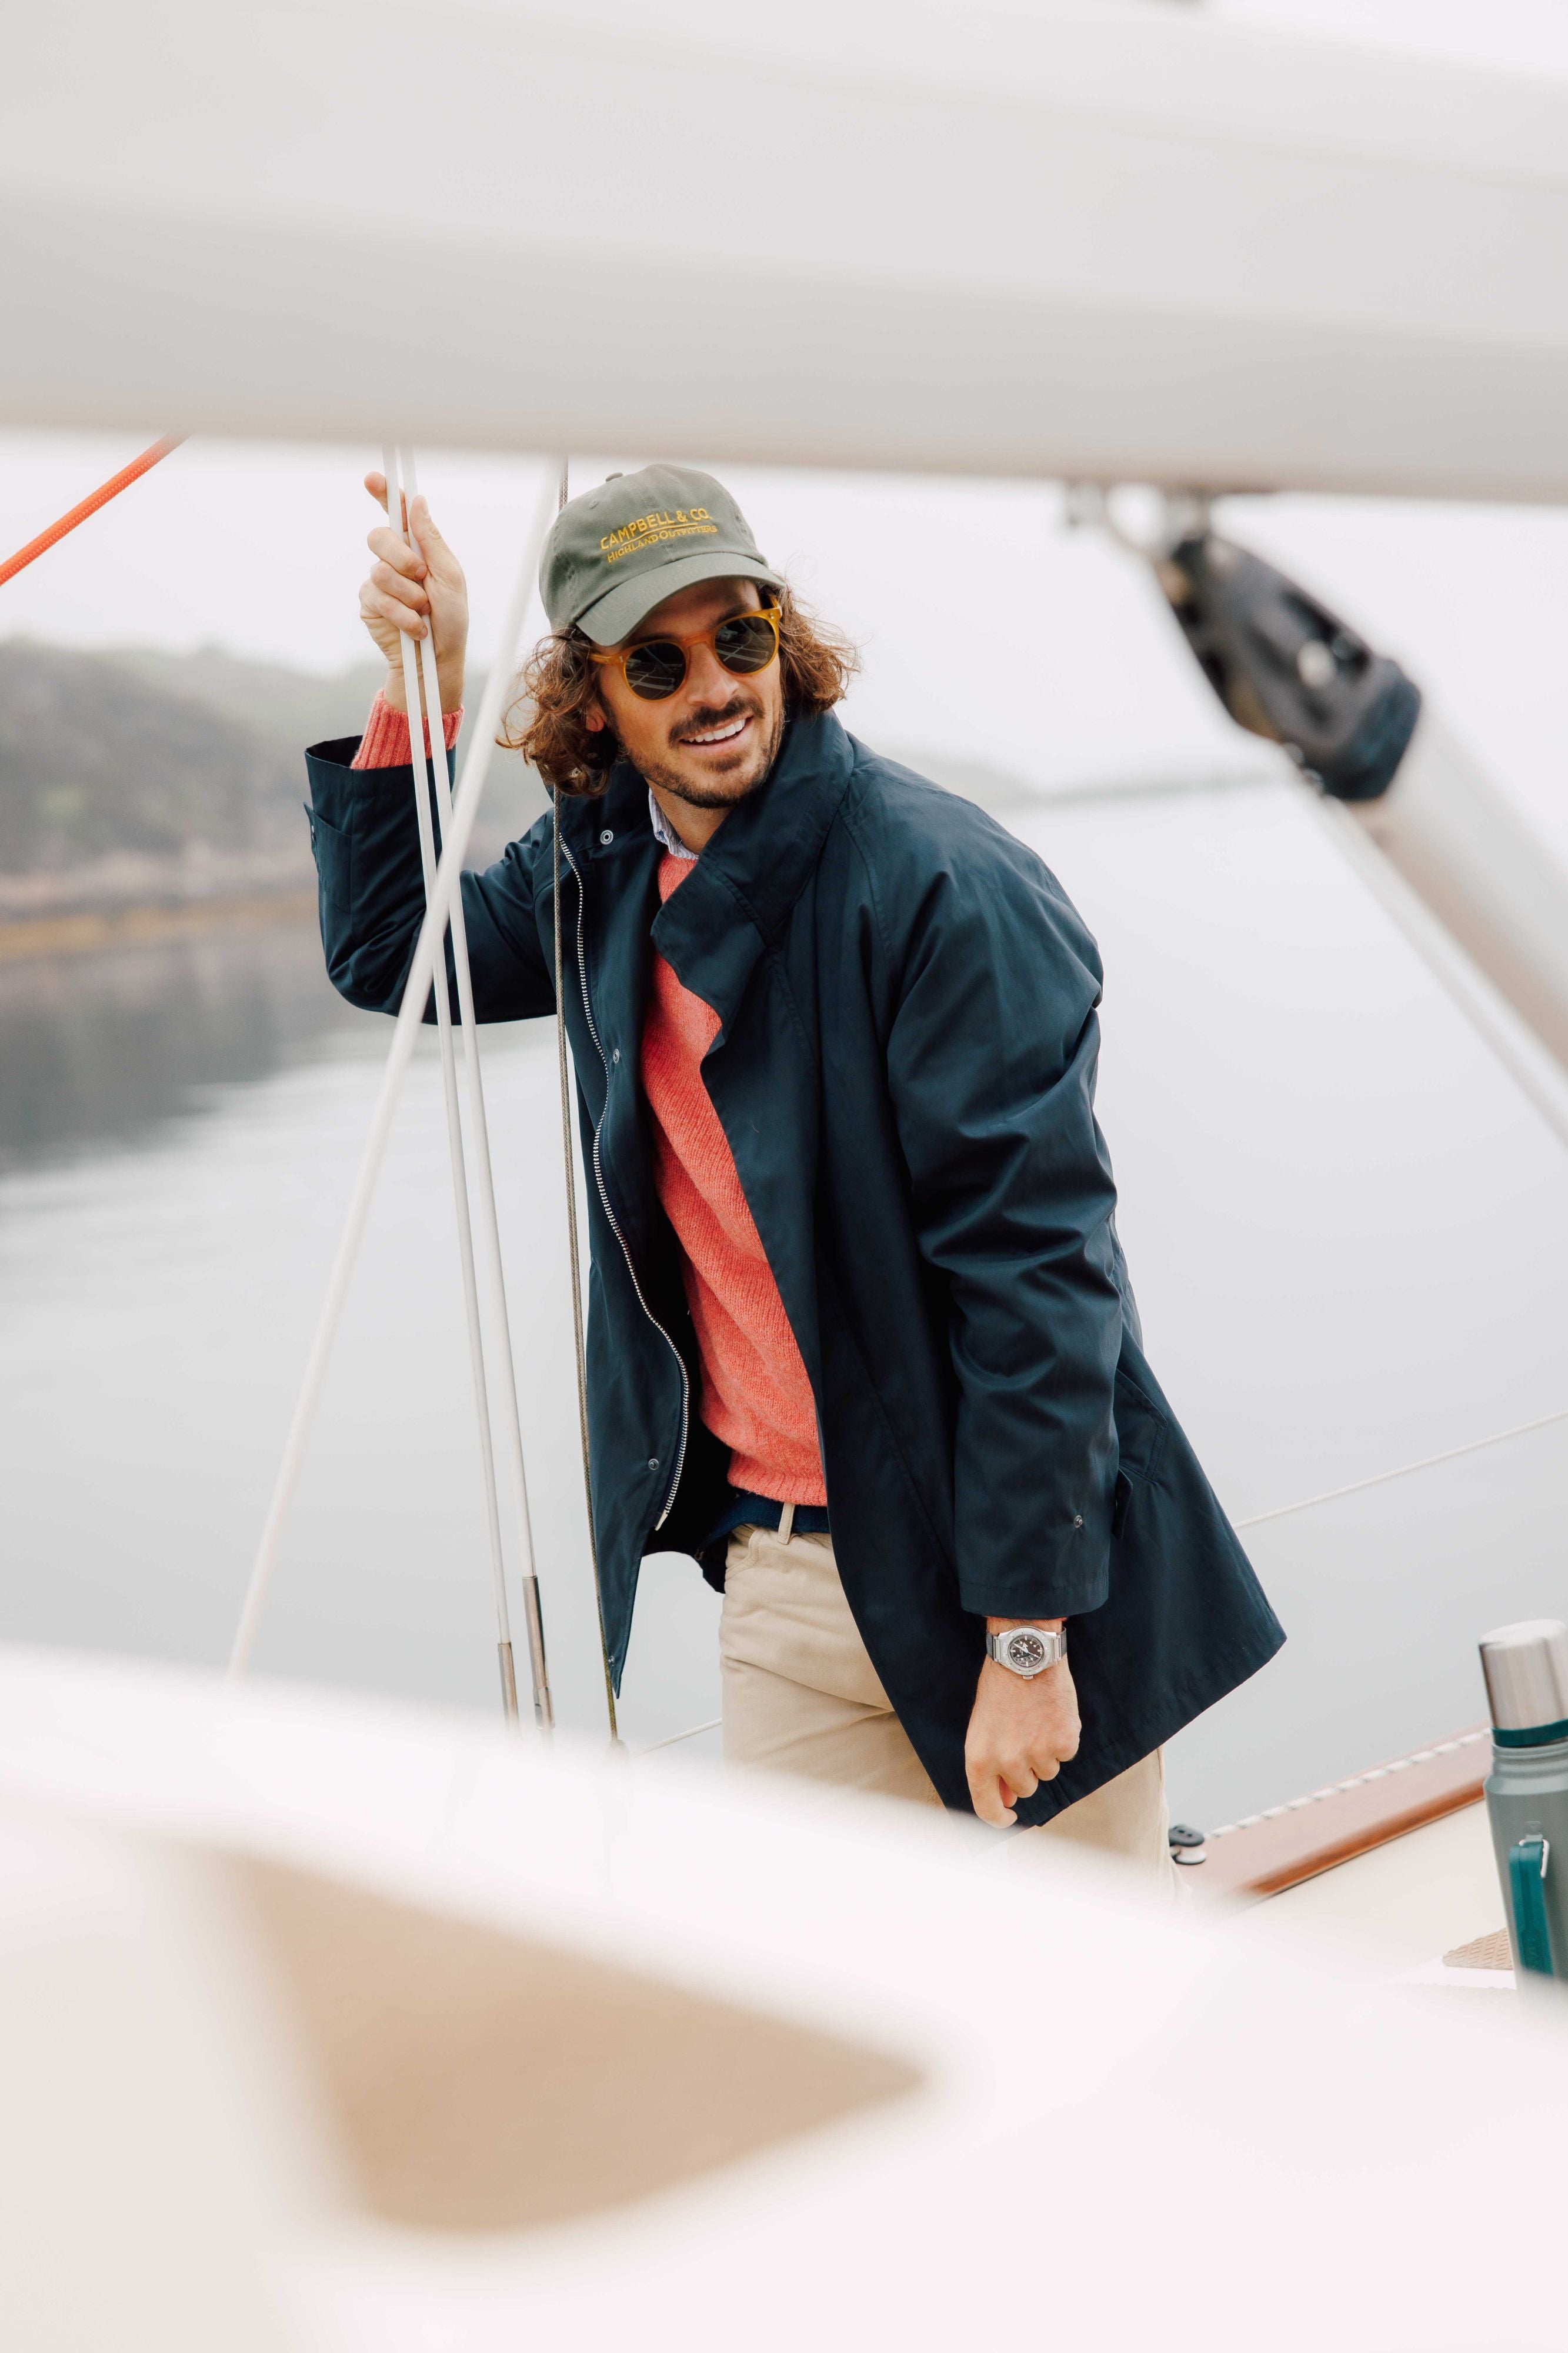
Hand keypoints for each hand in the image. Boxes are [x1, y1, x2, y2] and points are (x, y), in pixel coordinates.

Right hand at [358, 472, 468, 714]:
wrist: (438, 659)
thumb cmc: (451, 618)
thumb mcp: (450, 576)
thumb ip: (431, 540)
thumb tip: (418, 501)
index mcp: (418, 548)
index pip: (397, 514)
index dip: (384, 493)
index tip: (372, 478)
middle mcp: (395, 560)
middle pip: (380, 535)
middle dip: (401, 557)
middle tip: (421, 577)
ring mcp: (379, 581)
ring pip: (379, 569)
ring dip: (407, 593)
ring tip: (423, 610)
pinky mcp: (369, 603)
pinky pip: (376, 596)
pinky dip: (401, 613)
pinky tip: (413, 626)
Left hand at [965, 1620, 1079, 1826]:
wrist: (1025, 1655)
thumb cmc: (999, 1688)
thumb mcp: (983, 1728)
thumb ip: (991, 1765)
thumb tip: (1007, 1797)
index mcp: (979, 1759)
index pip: (987, 1808)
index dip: (999, 1818)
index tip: (1008, 1817)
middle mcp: (1007, 1762)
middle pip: (1025, 1788)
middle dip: (1027, 1769)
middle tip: (1024, 1735)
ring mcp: (1037, 1754)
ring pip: (1048, 1772)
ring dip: (1045, 1753)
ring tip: (1036, 1720)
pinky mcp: (1064, 1743)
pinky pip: (1066, 1755)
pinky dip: (1063, 1740)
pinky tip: (1052, 1715)